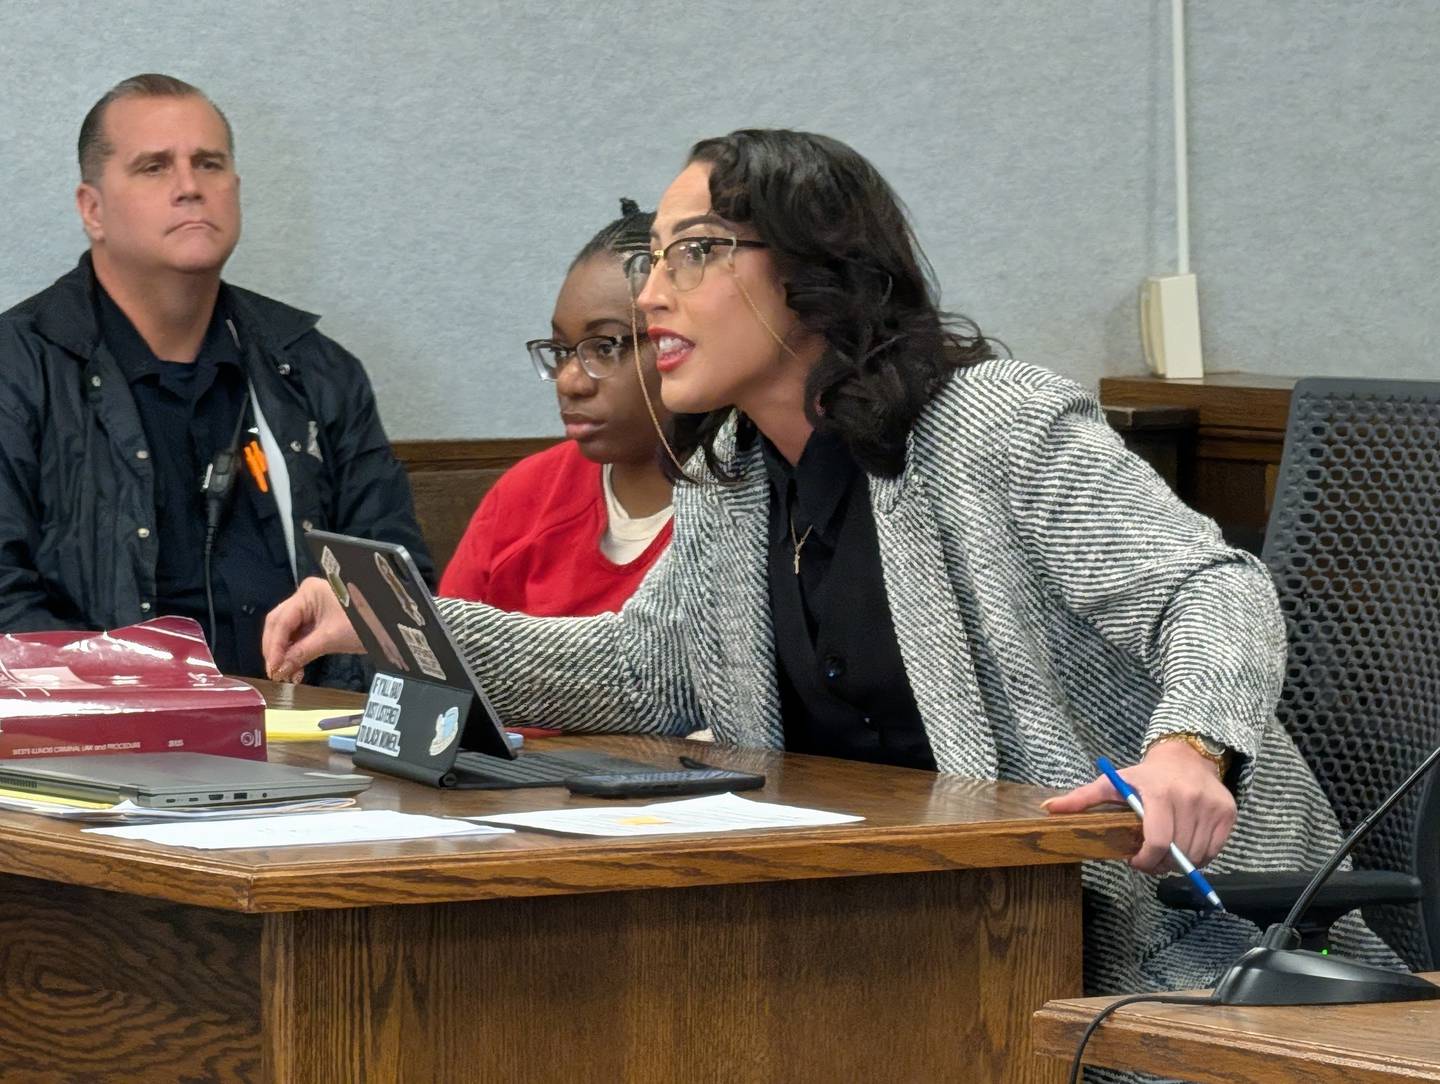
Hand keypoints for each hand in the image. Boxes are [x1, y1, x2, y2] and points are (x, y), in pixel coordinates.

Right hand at [262, 576, 360, 681]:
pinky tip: (297, 670)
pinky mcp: (320, 619)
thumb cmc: (364, 623)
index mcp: (307, 593)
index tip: (272, 669)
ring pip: (289, 632)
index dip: (274, 647)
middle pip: (280, 624)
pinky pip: (302, 636)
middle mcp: (306, 597)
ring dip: (286, 654)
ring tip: (286, 675)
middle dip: (276, 650)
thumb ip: (302, 653)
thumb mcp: (331, 638)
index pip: (281, 621)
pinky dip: (298, 652)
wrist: (389, 621)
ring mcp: (312, 607)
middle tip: (274, 673)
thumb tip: (279, 669)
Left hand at [1042, 740, 1236, 873]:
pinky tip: (1185, 843)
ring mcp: (1212, 807)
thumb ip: (1082, 798)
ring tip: (1165, 849)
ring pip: (1197, 855)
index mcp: (1161, 793)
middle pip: (1177, 853)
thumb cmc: (1145, 776)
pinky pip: (1214, 851)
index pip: (1157, 840)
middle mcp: (1190, 798)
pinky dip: (1199, 856)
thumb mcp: (1113, 783)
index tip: (1136, 861)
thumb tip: (1049, 809)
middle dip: (1160, 863)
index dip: (1146, 860)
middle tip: (1148, 857)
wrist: (1186, 757)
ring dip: (1179, 862)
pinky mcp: (1228, 814)